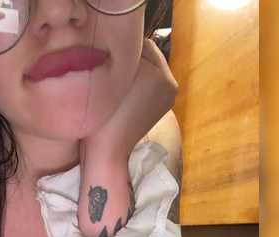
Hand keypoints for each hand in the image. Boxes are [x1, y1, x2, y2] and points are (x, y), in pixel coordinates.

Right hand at [82, 38, 178, 159]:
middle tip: (108, 67)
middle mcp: (170, 86)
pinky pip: (146, 87)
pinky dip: (133, 87)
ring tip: (113, 81)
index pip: (143, 44)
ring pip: (145, 72)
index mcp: (164, 77)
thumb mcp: (116, 75)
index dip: (123, 47)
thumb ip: (125, 54)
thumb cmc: (108, 114)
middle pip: (147, 59)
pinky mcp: (158, 109)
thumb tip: (125, 46)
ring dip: (130, 72)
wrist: (107, 150)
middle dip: (129, 60)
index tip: (107, 56)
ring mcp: (166, 99)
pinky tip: (119, 94)